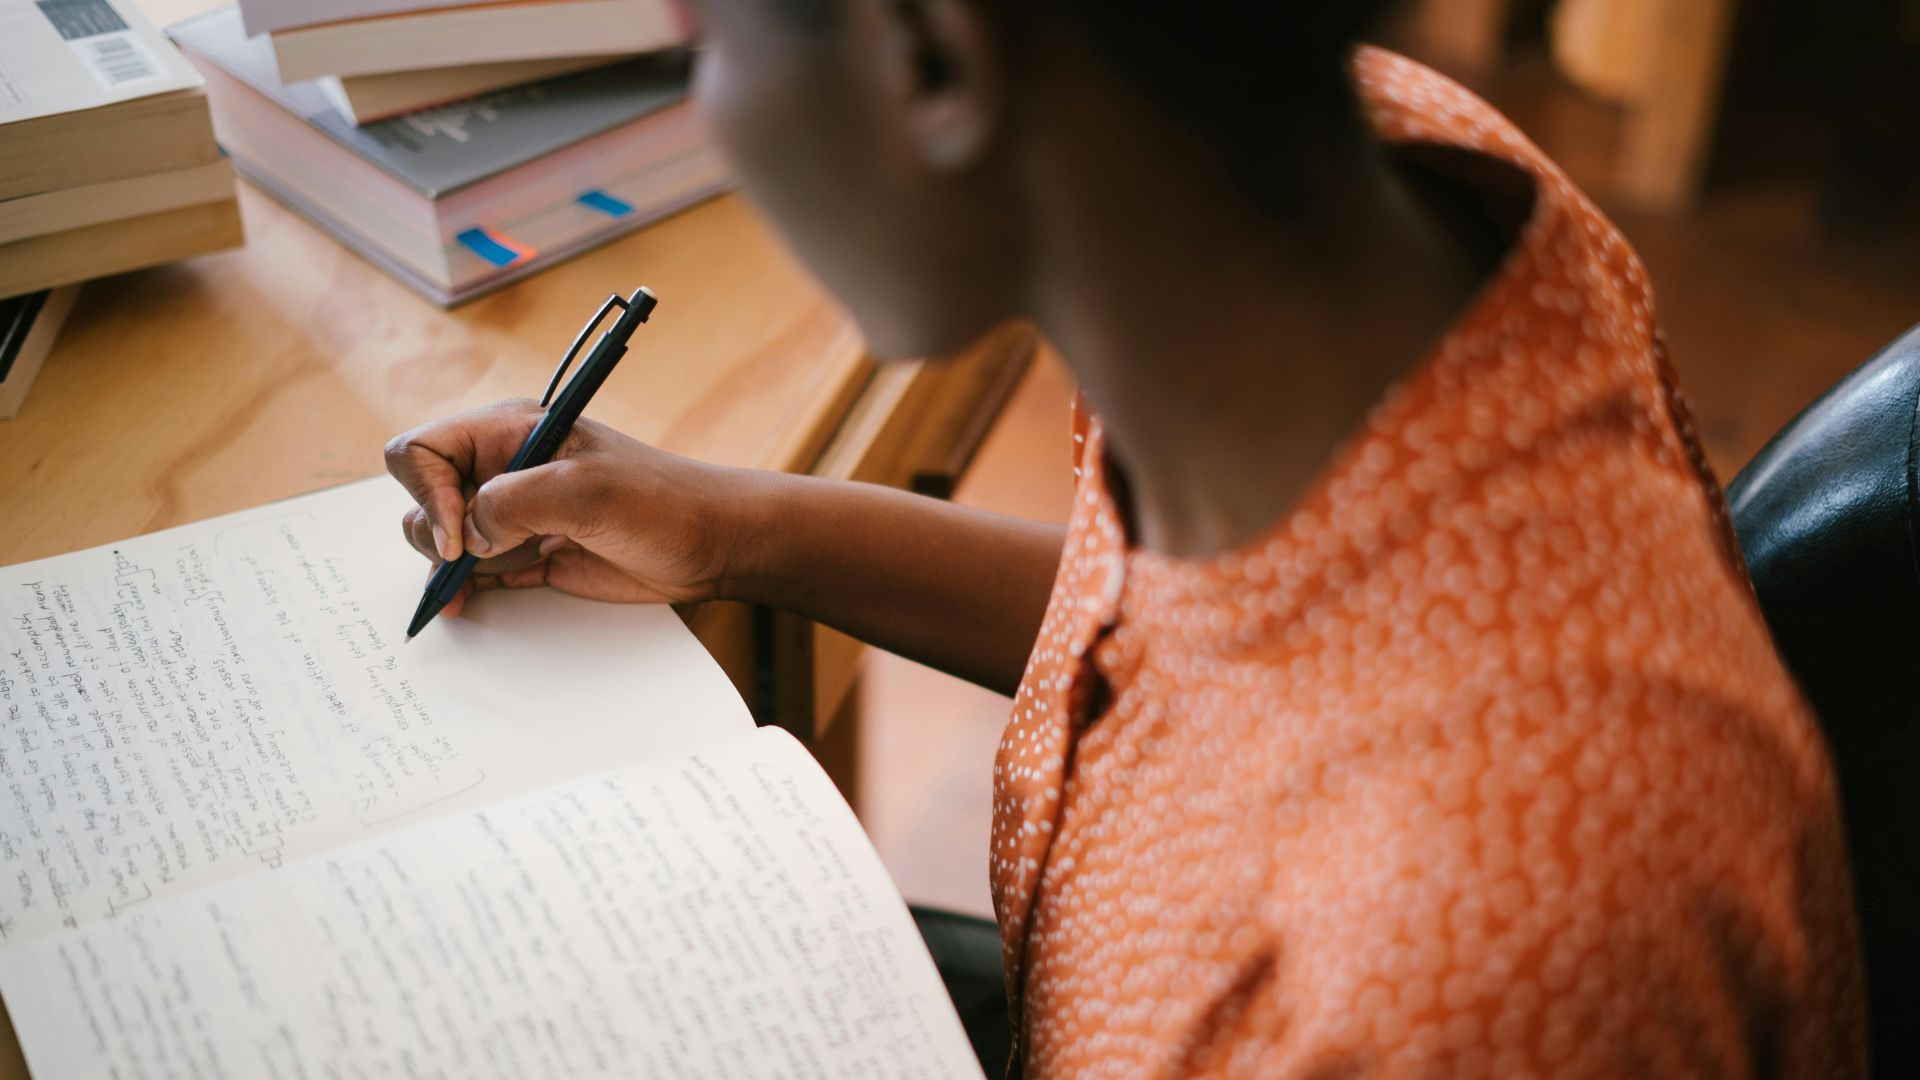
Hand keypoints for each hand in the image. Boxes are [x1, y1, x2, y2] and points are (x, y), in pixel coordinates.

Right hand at [384, 398, 748, 617]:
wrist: (711, 544)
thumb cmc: (662, 502)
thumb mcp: (586, 491)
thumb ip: (512, 504)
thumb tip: (465, 534)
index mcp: (510, 432)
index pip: (424, 451)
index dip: (426, 492)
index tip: (458, 533)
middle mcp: (504, 468)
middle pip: (425, 497)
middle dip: (431, 534)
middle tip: (464, 561)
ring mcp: (516, 514)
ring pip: (444, 538)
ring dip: (444, 567)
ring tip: (461, 592)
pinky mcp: (530, 553)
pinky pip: (475, 570)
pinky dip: (463, 587)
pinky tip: (464, 603)